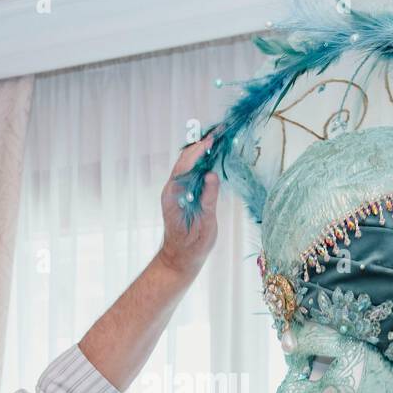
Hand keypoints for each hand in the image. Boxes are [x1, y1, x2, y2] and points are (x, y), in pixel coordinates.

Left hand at [156, 134, 219, 278]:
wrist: (179, 259)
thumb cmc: (192, 246)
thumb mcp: (204, 225)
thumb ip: (208, 200)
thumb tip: (212, 175)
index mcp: (173, 195)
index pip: (186, 165)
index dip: (199, 151)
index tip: (213, 139)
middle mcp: (172, 189)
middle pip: (185, 160)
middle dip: (201, 145)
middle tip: (220, 133)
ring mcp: (176, 191)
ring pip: (188, 165)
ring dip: (202, 152)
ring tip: (219, 140)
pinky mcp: (182, 194)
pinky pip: (191, 173)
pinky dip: (202, 163)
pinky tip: (213, 157)